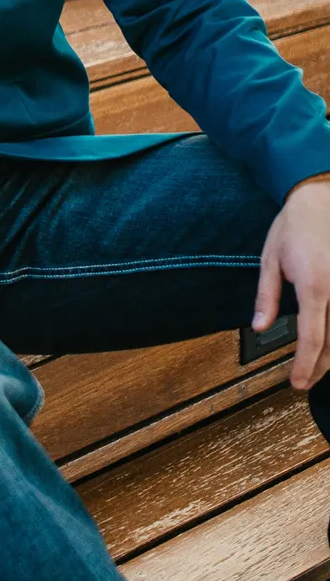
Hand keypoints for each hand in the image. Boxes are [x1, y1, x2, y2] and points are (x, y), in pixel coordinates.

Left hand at [253, 177, 329, 389]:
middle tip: (306, 380)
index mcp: (314, 285)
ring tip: (319, 366)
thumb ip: (267, 297)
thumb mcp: (271, 259)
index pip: (312, 336)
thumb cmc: (295, 225)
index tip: (297, 382)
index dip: (305, 365)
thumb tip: (259, 327)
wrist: (321, 198)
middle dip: (321, 367)